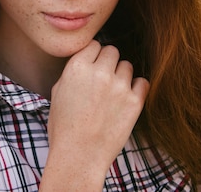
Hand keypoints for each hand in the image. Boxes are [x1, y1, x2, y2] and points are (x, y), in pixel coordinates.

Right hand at [40, 40, 149, 190]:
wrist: (79, 156)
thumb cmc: (64, 127)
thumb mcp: (58, 91)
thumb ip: (73, 71)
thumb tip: (87, 60)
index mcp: (77, 67)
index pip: (94, 44)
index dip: (93, 55)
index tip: (92, 67)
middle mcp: (99, 72)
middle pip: (112, 51)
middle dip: (108, 62)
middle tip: (103, 80)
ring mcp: (119, 86)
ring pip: (127, 65)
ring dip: (121, 75)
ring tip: (112, 94)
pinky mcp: (134, 101)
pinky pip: (142, 82)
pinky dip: (136, 89)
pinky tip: (126, 99)